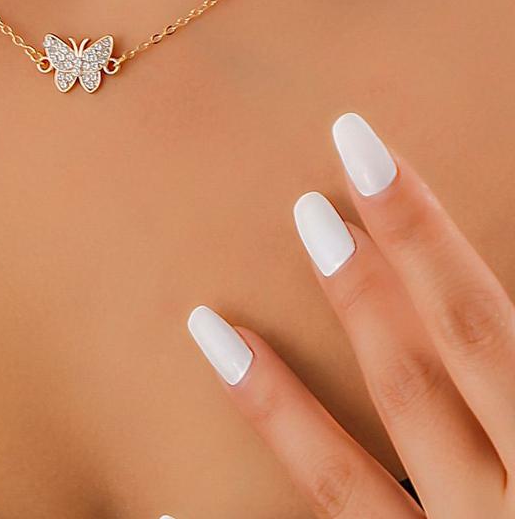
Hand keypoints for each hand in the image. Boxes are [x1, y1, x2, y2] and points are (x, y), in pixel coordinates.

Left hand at [185, 112, 514, 517]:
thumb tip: (493, 316)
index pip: (482, 326)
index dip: (422, 233)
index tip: (364, 150)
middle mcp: (505, 508)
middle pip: (422, 380)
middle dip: (366, 285)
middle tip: (306, 198)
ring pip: (350, 480)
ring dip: (276, 397)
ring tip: (206, 322)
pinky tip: (153, 503)